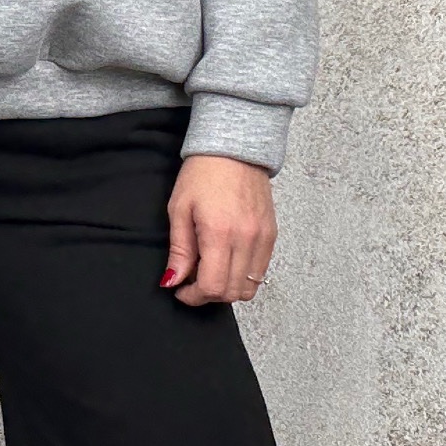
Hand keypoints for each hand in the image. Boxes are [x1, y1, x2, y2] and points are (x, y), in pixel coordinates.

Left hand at [161, 152, 275, 305]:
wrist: (235, 149)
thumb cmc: (203, 174)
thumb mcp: (179, 210)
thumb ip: (179, 251)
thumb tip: (173, 281)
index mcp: (220, 233)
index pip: (212, 286)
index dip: (193, 296)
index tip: (181, 290)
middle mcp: (246, 239)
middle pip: (231, 292)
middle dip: (208, 295)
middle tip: (192, 281)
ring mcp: (263, 238)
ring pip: (249, 287)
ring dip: (227, 288)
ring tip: (210, 270)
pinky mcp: (272, 235)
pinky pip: (260, 271)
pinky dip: (243, 276)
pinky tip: (227, 260)